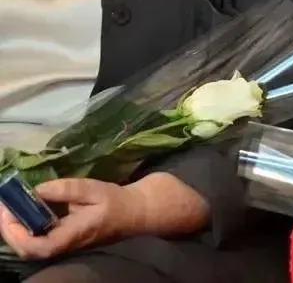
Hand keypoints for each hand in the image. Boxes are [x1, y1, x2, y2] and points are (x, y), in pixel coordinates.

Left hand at [0, 179, 141, 260]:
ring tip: (13, 205)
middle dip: (10, 229)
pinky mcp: (61, 238)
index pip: (37, 247)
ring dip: (16, 227)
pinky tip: (27, 207)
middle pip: (26, 249)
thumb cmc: (116, 202)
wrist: (135, 212)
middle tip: (6, 205)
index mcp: (71, 236)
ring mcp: (61, 243)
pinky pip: (37, 237)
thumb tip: (37, 190)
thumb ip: (66, 189)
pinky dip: (25, 224)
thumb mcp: (94, 190)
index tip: (7, 211)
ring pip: (29, 244)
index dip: (15, 233)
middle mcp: (63, 245)